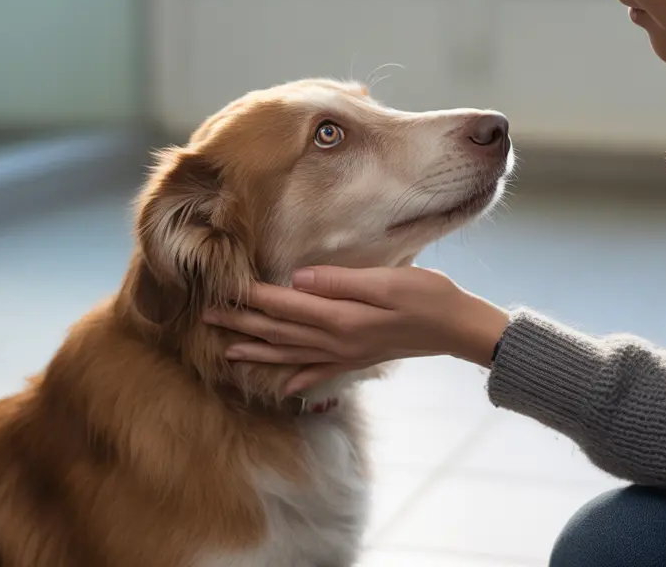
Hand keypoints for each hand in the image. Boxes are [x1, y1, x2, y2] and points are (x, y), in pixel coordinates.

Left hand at [203, 265, 509, 394]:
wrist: (458, 328)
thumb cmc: (428, 296)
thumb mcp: (387, 280)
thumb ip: (340, 281)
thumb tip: (297, 279)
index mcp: (339, 317)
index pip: (284, 305)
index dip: (251, 297)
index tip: (221, 289)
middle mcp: (336, 341)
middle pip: (279, 331)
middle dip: (242, 324)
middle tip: (207, 317)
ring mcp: (346, 354)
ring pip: (291, 355)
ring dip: (259, 351)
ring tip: (228, 351)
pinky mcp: (358, 360)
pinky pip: (319, 373)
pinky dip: (299, 379)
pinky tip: (285, 386)